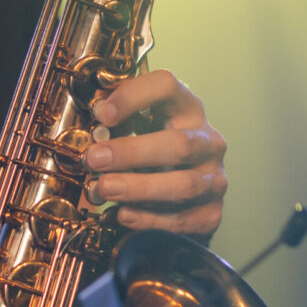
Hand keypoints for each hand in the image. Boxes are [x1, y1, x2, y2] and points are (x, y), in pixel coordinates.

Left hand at [81, 68, 226, 236]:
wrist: (183, 198)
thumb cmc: (153, 157)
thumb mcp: (138, 131)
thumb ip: (117, 124)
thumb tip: (92, 115)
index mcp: (188, 110)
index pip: (167, 87)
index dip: (133, 97)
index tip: (102, 114)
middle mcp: (208, 142)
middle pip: (178, 144)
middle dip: (131, 153)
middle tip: (95, 160)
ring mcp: (214, 178)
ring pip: (183, 185)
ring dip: (138, 188)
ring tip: (104, 188)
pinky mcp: (212, 212)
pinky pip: (181, 219)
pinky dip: (149, 218)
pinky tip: (124, 213)